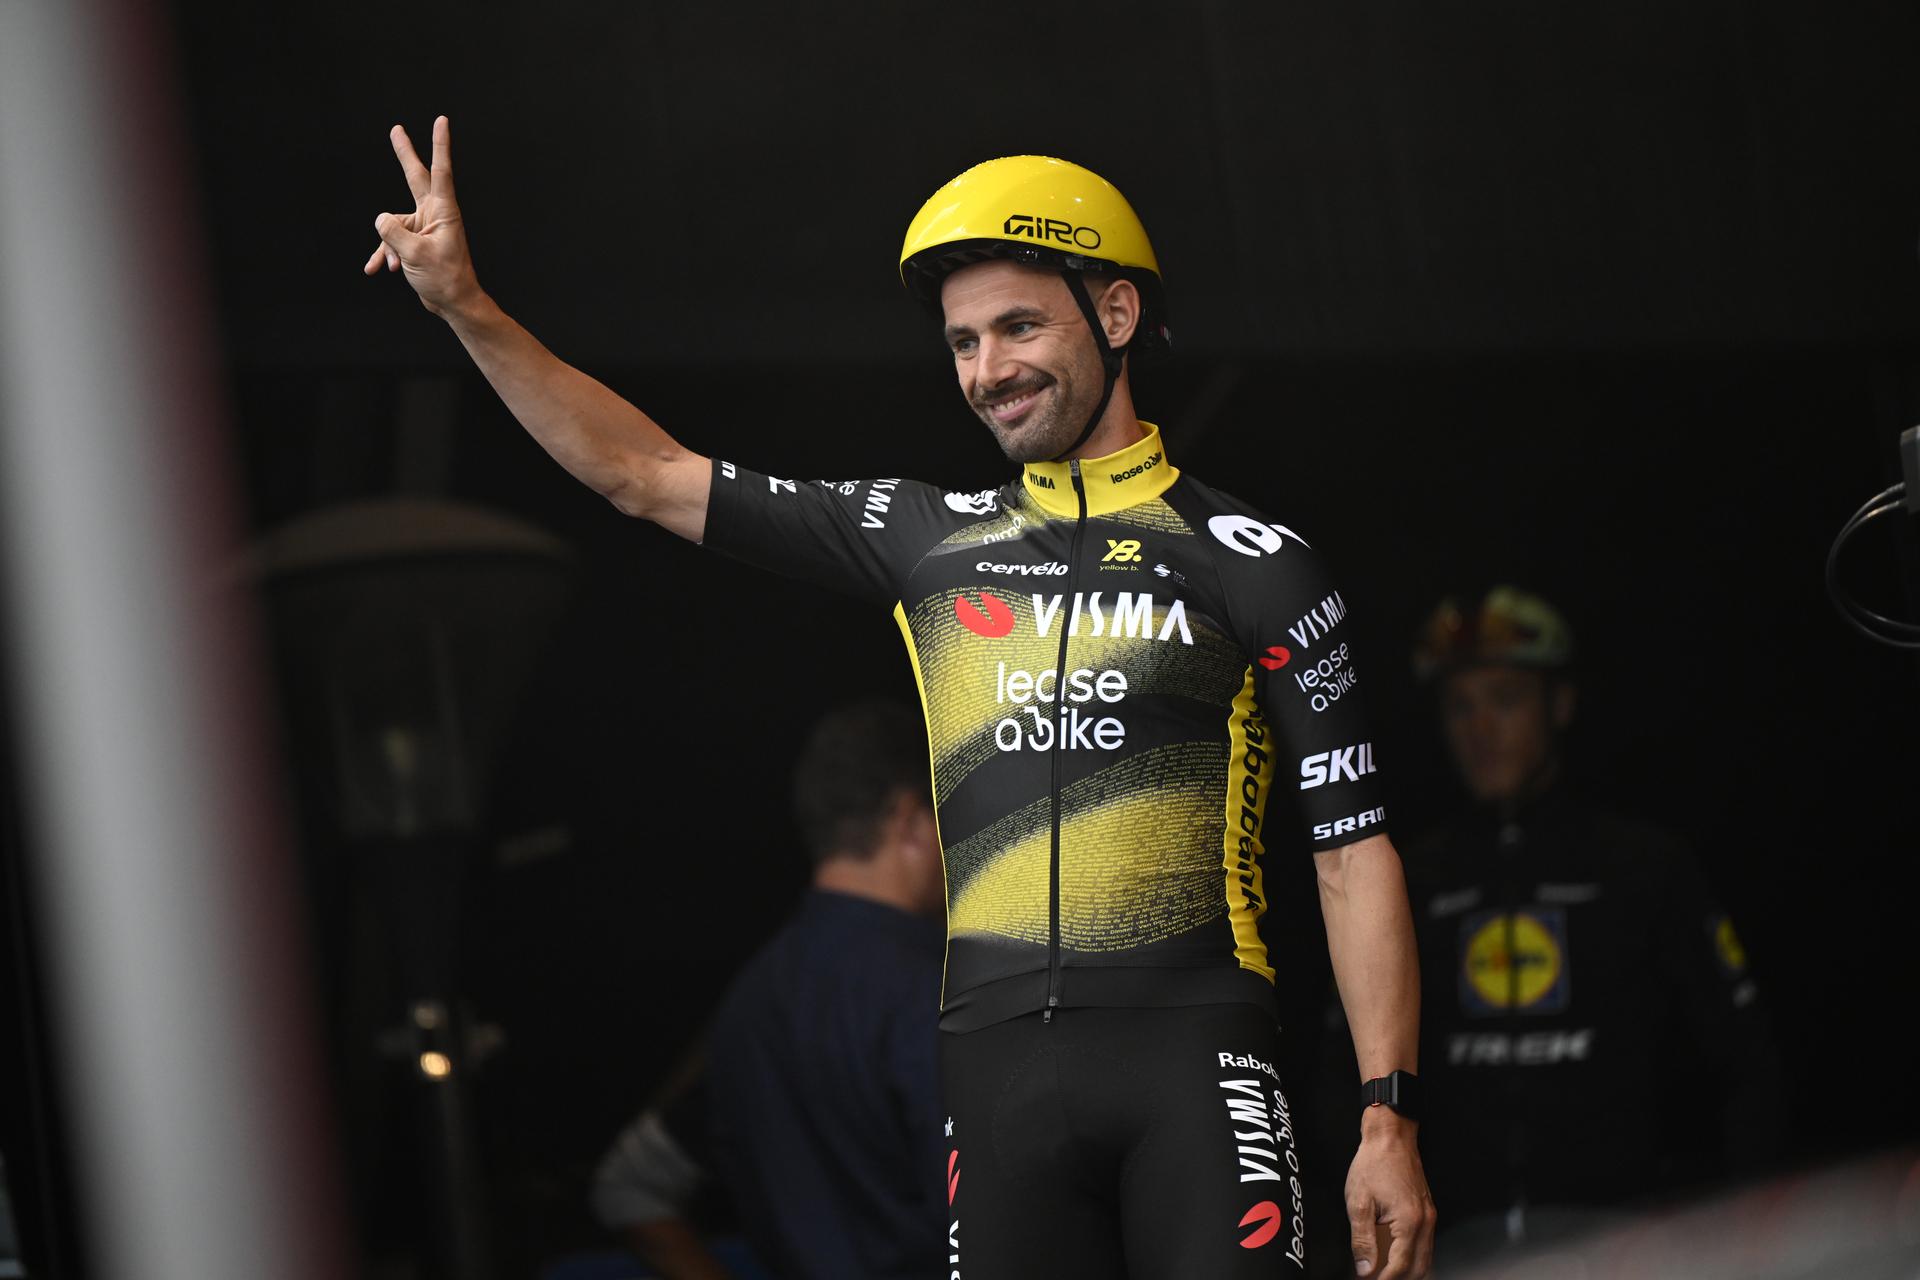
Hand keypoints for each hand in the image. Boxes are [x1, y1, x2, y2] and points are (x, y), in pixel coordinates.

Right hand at [363, 116, 479, 316]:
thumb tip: (380, 218)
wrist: (453, 303)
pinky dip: (385, 255)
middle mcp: (434, 214)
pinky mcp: (416, 241)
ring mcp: (424, 226)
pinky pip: (392, 240)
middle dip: (404, 154)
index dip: (440, 145)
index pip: (441, 171)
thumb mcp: (414, 255)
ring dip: (388, 245)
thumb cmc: (444, 279)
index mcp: (443, 211)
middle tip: (396, 129)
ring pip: (394, 224)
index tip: (442, 121)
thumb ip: (393, 232)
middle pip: (415, 177)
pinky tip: (378, 270)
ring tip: (395, 266)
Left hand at [1345, 1113, 1436, 1278]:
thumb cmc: (1375, 1162)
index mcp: (1410, 1222)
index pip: (1400, 1267)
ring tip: (1384, 1275)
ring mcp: (1429, 1217)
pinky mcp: (1427, 1212)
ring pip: (1424, 1259)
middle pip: (1418, 1269)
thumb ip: (1362, 1240)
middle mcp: (1425, 1223)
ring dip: (1407, 1273)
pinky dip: (1411, 1258)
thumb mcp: (1359, 1202)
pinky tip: (1395, 1260)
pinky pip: (1424, 1245)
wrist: (1391, 1136)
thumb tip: (1364, 1269)